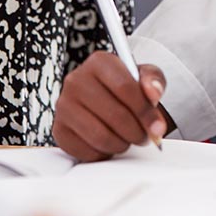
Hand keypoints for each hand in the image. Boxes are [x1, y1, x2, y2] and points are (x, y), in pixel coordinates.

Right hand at [52, 52, 168, 160]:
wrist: (103, 99)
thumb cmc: (124, 87)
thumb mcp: (144, 76)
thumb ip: (153, 80)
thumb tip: (152, 93)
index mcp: (99, 62)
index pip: (126, 88)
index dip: (145, 112)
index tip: (156, 126)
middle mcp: (76, 80)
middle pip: (116, 116)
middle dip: (137, 132)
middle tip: (144, 136)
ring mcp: (64, 105)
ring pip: (101, 137)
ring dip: (122, 144)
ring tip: (127, 139)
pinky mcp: (59, 130)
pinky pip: (87, 152)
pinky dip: (103, 153)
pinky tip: (108, 142)